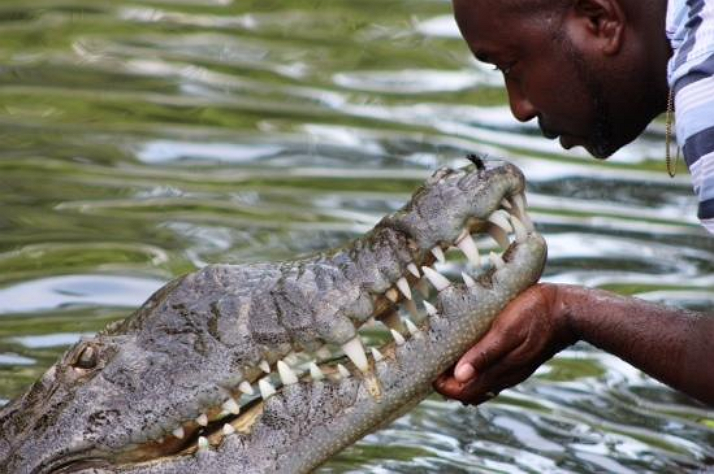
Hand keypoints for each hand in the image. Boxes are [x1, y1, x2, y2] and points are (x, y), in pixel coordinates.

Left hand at [434, 283, 576, 404]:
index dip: (442, 385)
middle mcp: (505, 376)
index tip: (427, 370)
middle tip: (431, 364)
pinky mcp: (518, 361)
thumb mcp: (505, 330)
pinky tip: (469, 354)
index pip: (462, 392)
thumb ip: (482, 354)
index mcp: (499, 371)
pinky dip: (475, 370)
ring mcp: (513, 370)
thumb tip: (458, 377)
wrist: (568, 310)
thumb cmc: (535, 314)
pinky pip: (491, 375)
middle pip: (469, 392)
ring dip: (461, 378)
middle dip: (448, 383)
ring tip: (445, 358)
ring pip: (480, 385)